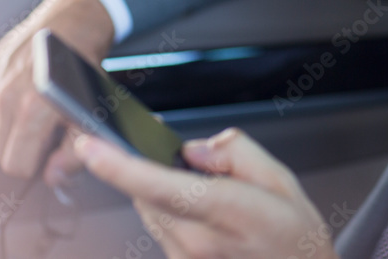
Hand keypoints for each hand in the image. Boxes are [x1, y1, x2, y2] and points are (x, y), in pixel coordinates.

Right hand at [0, 0, 114, 182]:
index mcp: (33, 108)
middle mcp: (5, 95)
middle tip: (49, 128)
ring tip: (36, 113)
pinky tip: (21, 103)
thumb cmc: (84, 66)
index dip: (38, 164)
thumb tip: (52, 177)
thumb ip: (75, 153)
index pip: (16, 165)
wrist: (73, 23)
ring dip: (12, 134)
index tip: (52, 150)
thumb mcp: (93, 113)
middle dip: (26, 149)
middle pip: (2, 153)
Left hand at [75, 128, 340, 258]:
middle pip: (147, 191)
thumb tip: (196, 149)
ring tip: (206, 188)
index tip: (90, 145)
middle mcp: (197, 242)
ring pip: (151, 209)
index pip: (159, 186)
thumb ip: (236, 153)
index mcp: (226, 212)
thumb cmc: (296, 240)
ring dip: (161, 188)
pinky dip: (171, 210)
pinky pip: (161, 228)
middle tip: (172, 148)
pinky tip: (205, 211)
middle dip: (151, 164)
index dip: (119, 166)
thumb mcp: (282, 180)